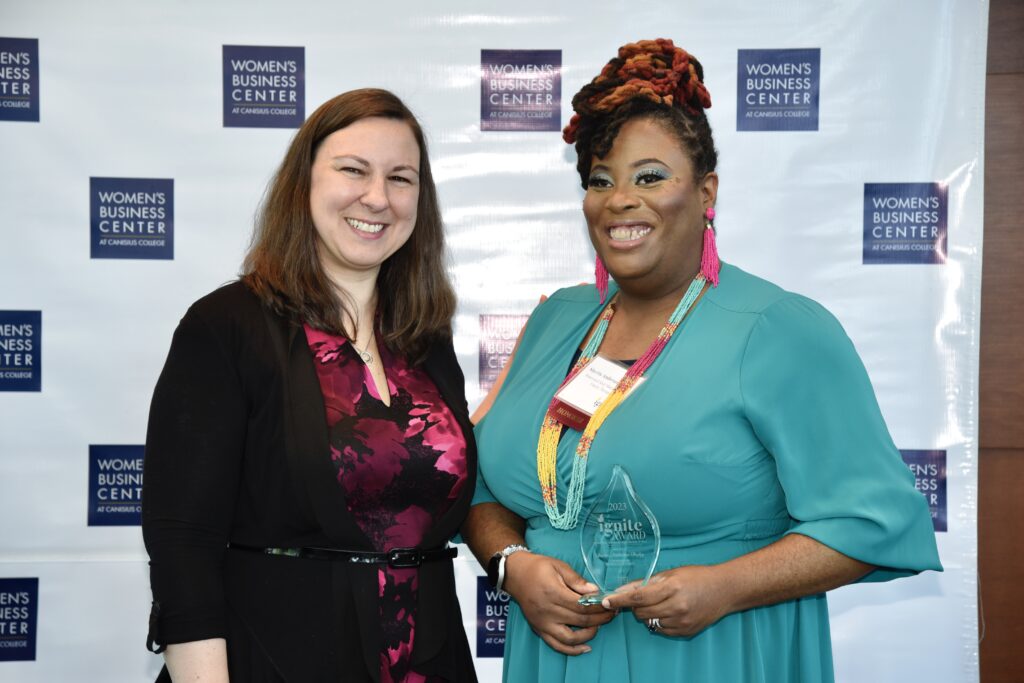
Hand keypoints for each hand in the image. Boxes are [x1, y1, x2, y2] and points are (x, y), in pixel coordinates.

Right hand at [502, 552, 614, 654]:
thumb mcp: (558, 565)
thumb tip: (595, 591)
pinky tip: (585, 647)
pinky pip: (556, 645)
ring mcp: (542, 623)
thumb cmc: (538, 568)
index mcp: (553, 593)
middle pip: (580, 621)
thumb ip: (576, 580)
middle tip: (611, 614)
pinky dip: (572, 650)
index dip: (599, 607)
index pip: (583, 606)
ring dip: (588, 635)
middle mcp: (548, 611)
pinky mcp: (539, 629)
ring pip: (570, 638)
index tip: (610, 604)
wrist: (515, 575)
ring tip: (599, 626)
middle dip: (600, 619)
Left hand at [601, 565, 730, 636]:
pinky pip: (661, 630)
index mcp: (672, 587)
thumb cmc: (697, 577)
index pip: (638, 597)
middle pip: (641, 611)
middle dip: (635, 605)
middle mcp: (676, 606)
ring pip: (649, 622)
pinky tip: (669, 611)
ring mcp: (681, 622)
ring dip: (647, 613)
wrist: (724, 590)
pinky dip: (659, 621)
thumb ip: (645, 583)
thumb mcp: (670, 574)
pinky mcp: (685, 632)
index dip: (619, 600)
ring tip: (660, 602)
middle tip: (643, 597)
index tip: (605, 601)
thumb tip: (622, 589)